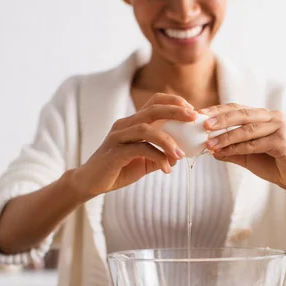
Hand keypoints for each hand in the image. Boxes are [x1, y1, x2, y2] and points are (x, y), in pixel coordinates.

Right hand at [73, 93, 195, 199]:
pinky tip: (167, 169)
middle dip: (175, 111)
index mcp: (132, 123)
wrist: (91, 183)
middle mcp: (124, 125)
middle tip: (194, 117)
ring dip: (168, 141)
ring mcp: (118, 137)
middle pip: (152, 110)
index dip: (174, 102)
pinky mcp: (115, 153)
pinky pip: (140, 149)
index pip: (154, 102)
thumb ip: (160, 156)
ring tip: (180, 155)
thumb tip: (179, 155)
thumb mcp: (144, 162)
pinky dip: (157, 157)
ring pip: (146, 129)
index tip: (192, 111)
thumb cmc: (118, 169)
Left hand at [203, 104, 285, 192]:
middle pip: (242, 114)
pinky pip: (255, 143)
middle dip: (221, 119)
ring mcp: (278, 128)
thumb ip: (231, 150)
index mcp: (263, 116)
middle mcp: (272, 117)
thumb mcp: (247, 156)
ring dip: (226, 137)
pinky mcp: (282, 141)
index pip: (237, 109)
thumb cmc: (272, 164)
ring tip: (210, 143)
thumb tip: (210, 148)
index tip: (199, 114)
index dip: (218, 110)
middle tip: (203, 125)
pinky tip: (224, 152)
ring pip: (247, 129)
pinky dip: (238, 148)